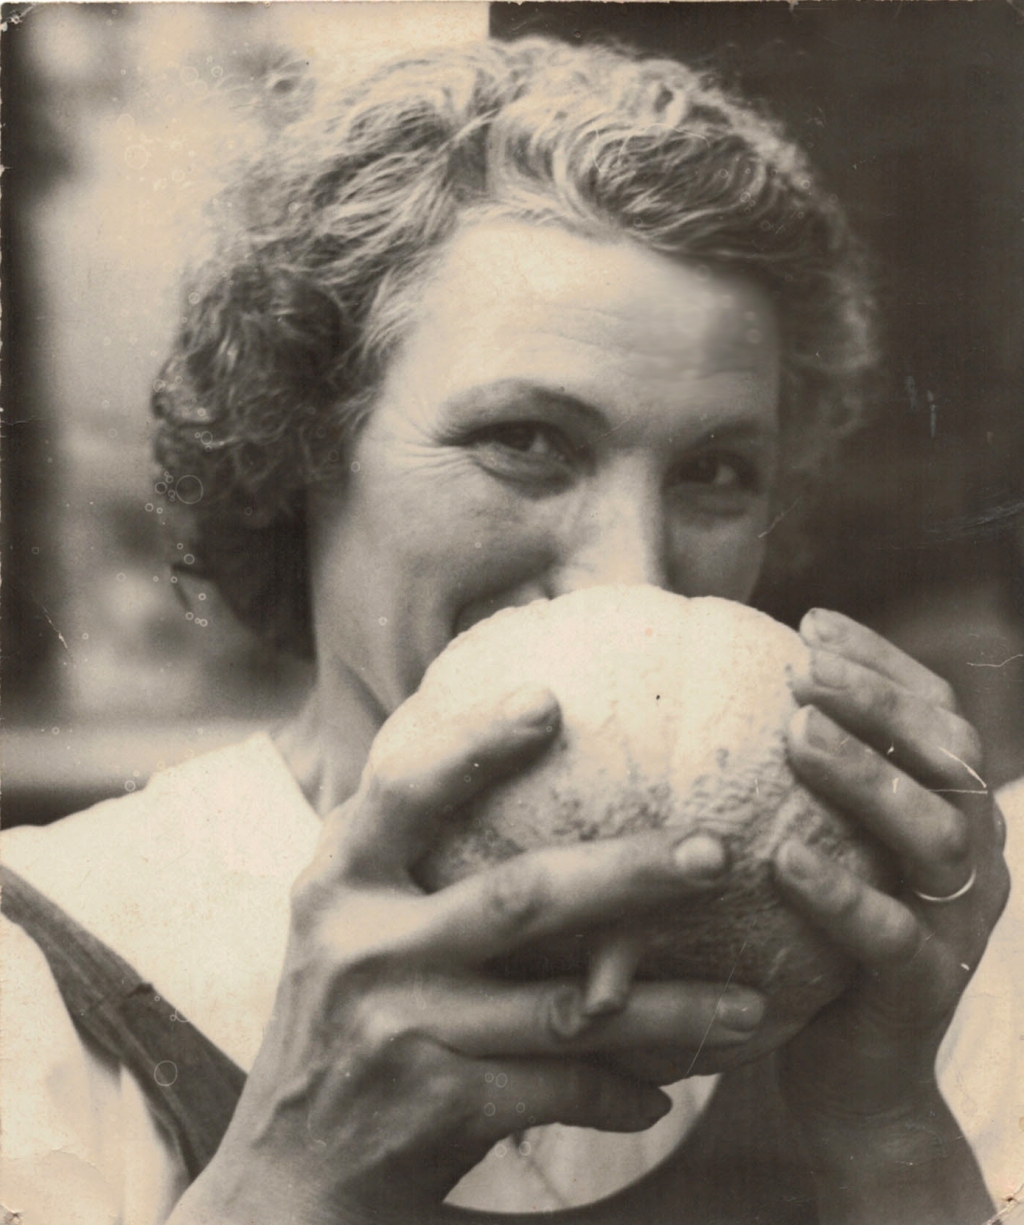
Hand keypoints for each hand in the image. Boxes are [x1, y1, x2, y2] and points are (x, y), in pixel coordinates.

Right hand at [172, 683, 764, 1224]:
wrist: (284, 1174)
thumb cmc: (337, 1017)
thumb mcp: (342, 918)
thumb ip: (396, 845)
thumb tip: (488, 748)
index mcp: (340, 884)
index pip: (401, 795)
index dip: (473, 746)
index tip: (549, 703)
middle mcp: (366, 948)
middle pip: (520, 896)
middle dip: (629, 872)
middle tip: (716, 851)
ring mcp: (404, 1029)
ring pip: (568, 1010)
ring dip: (670, 1010)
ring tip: (753, 1005)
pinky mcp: (438, 1107)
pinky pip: (560, 1090)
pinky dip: (622, 1091)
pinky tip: (668, 1094)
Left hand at [773, 609, 1009, 1222]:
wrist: (855, 1080)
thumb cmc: (816, 941)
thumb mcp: (817, 844)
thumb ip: (793, 782)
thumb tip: (707, 695)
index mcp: (949, 810)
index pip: (935, 712)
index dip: (880, 660)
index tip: (809, 622)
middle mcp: (971, 856)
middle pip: (946, 756)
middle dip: (877, 702)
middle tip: (799, 670)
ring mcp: (958, 924)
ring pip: (935, 834)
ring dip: (867, 777)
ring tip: (795, 737)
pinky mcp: (927, 991)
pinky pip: (893, 937)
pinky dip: (843, 893)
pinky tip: (786, 859)